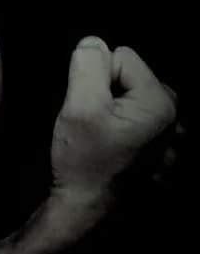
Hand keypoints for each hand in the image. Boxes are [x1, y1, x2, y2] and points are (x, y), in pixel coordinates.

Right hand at [51, 36, 177, 199]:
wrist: (88, 210)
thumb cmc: (84, 160)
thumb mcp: (79, 107)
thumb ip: (87, 65)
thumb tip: (94, 43)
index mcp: (160, 102)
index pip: (119, 56)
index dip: (94, 77)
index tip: (89, 109)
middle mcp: (174, 114)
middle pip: (128, 73)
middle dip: (106, 88)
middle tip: (94, 121)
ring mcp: (170, 133)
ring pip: (130, 92)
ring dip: (112, 105)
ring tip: (102, 133)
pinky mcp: (160, 146)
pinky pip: (135, 112)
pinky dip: (121, 121)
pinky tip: (112, 145)